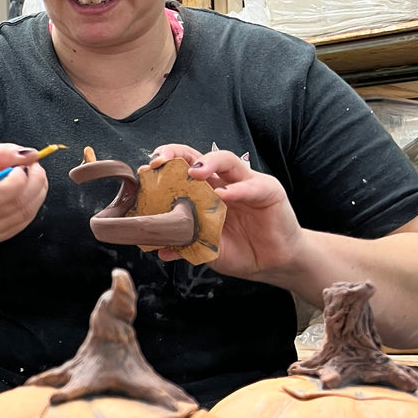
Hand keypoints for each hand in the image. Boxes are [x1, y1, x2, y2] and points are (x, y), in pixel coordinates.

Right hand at [0, 144, 49, 243]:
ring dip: (37, 192)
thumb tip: (31, 155)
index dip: (17, 179)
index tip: (22, 166)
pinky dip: (32, 204)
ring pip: (24, 213)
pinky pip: (23, 222)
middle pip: (14, 204)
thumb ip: (2, 152)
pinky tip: (25, 192)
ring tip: (30, 177)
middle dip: (34, 181)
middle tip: (32, 166)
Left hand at [149, 144, 303, 279]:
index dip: (164, 165)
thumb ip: (186, 244)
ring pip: (226, 160)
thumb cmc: (239, 250)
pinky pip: (251, 186)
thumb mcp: (207, 249)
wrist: (271, 264)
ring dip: (207, 163)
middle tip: (161, 161)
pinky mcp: (268, 191)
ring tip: (193, 172)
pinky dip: (237, 190)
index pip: (181, 168)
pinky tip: (224, 196)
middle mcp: (223, 182)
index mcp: (204, 192)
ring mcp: (246, 183)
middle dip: (177, 153)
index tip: (146, 170)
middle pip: (198, 156)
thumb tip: (160, 248)